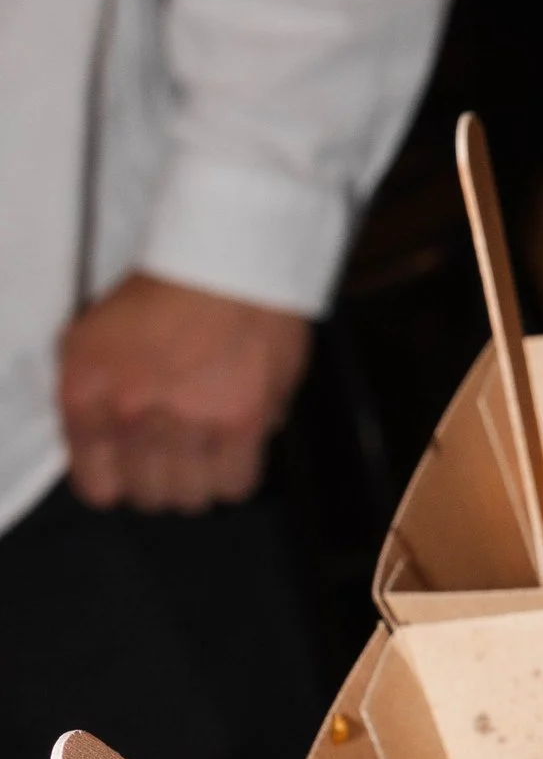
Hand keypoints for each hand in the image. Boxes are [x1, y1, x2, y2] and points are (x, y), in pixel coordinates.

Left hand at [58, 273, 311, 510]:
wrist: (223, 260)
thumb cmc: (162, 293)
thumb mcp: (89, 338)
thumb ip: (91, 399)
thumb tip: (109, 449)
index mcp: (86, 399)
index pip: (97, 488)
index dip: (120, 480)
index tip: (134, 468)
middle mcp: (131, 419)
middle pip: (149, 497)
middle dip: (162, 479)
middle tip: (175, 451)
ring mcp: (187, 426)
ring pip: (193, 498)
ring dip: (200, 479)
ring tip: (208, 447)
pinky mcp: (240, 426)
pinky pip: (236, 484)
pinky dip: (236, 471)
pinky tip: (235, 443)